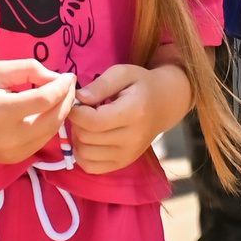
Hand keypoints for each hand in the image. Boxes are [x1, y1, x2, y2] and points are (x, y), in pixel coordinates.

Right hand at [0, 59, 75, 163]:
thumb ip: (29, 69)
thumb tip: (56, 78)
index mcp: (2, 112)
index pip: (44, 100)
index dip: (62, 86)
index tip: (69, 75)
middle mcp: (9, 137)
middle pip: (53, 119)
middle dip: (66, 100)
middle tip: (69, 85)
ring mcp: (12, 152)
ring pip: (51, 132)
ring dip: (61, 113)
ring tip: (61, 96)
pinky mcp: (14, 159)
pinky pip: (41, 141)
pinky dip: (50, 126)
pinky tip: (48, 112)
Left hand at [67, 62, 192, 174]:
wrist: (165, 105)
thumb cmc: (141, 85)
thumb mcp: (124, 73)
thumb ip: (101, 84)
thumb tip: (79, 98)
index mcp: (134, 113)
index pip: (92, 121)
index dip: (76, 112)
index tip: (76, 102)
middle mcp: (132, 139)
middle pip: (86, 137)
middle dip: (77, 123)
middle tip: (83, 111)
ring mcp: (128, 155)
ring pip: (85, 154)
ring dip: (78, 138)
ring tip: (87, 124)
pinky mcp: (123, 163)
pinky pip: (91, 167)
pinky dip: (83, 154)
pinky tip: (89, 139)